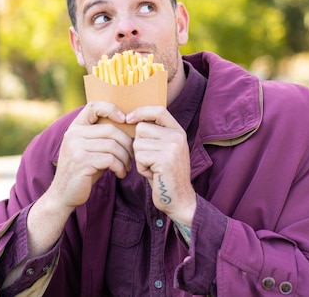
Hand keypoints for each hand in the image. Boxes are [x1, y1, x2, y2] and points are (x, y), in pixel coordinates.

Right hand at [49, 101, 133, 211]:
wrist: (63, 194)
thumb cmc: (83, 171)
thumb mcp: (88, 149)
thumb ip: (101, 137)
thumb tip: (129, 127)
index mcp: (75, 128)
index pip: (93, 107)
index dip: (111, 109)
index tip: (124, 120)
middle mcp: (73, 134)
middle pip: (110, 130)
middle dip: (126, 143)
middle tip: (132, 156)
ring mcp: (76, 148)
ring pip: (112, 145)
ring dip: (125, 158)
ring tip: (127, 167)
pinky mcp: (82, 162)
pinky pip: (110, 159)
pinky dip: (120, 167)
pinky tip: (121, 174)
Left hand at [126, 106, 196, 224]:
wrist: (179, 199)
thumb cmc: (165, 174)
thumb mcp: (164, 149)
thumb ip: (154, 134)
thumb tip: (130, 119)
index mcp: (178, 131)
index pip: (158, 110)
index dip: (141, 112)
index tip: (129, 119)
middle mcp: (177, 136)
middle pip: (141, 129)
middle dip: (139, 145)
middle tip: (151, 160)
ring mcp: (173, 147)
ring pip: (137, 144)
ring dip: (140, 159)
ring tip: (153, 168)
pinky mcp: (165, 159)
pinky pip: (140, 157)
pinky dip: (141, 168)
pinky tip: (154, 174)